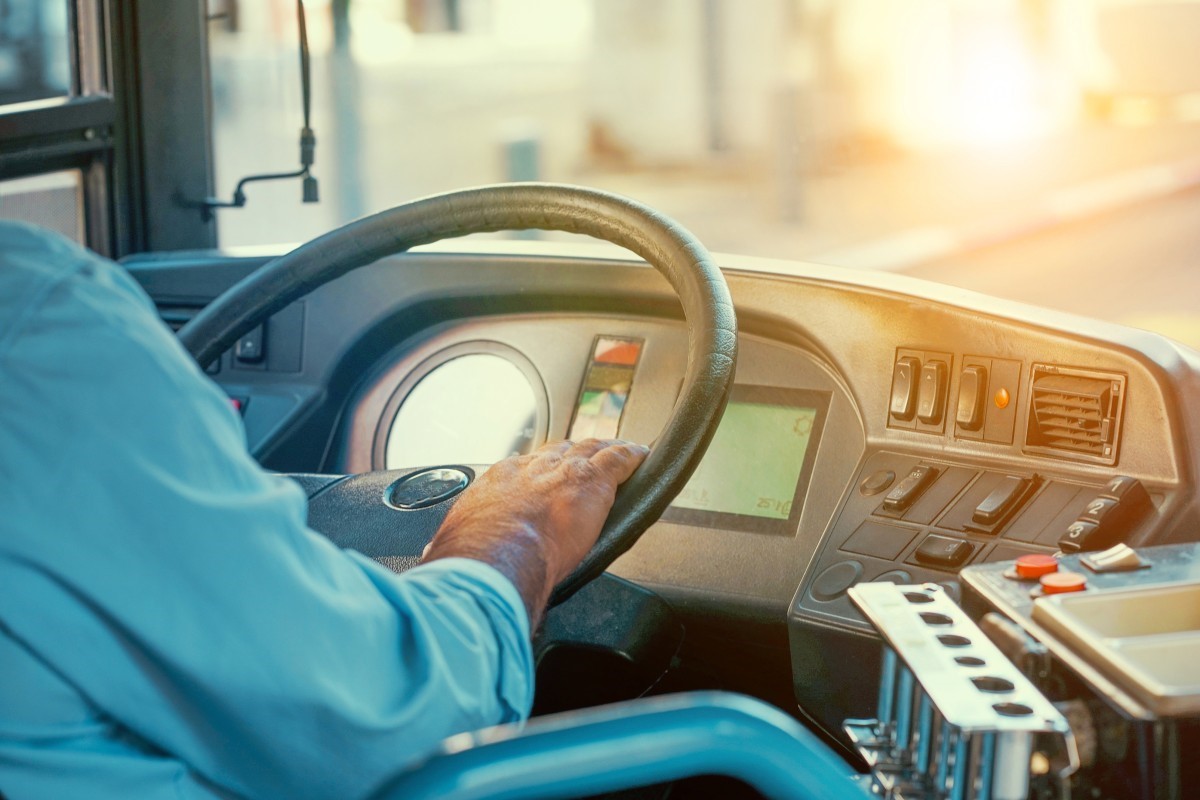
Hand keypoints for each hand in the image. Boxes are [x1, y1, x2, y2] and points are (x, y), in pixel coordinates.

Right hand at [421, 439, 648, 627]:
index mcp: (498, 481)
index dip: (536, 472)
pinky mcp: (594, 481)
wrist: (495, 556)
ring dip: (604, 451)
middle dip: (571, 455)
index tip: (541, 480)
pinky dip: (631, 456)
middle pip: (559, 452)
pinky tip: (641, 454)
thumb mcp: (453, 543)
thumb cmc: (472, 556)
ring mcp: (564, 471)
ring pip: (591, 450)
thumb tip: (433, 556)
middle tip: (584, 460)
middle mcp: (531, 469)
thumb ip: (450, 545)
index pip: (522, 469)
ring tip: (617, 451)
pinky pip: (619, 460)